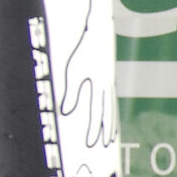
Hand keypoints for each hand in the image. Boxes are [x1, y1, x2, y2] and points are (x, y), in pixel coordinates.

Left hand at [58, 32, 110, 147]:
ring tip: (108, 136)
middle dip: (103, 130)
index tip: (92, 144)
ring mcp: (109, 81)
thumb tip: (67, 112)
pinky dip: (107, 109)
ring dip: (108, 122)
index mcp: (102, 86)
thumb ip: (72, 92)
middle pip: (106, 113)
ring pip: (109, 106)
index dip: (96, 130)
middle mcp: (108, 87)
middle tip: (102, 146)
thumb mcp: (74, 71)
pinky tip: (105, 114)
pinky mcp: (106, 76)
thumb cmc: (84, 50)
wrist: (98, 31)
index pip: (98, 114)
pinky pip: (108, 98)